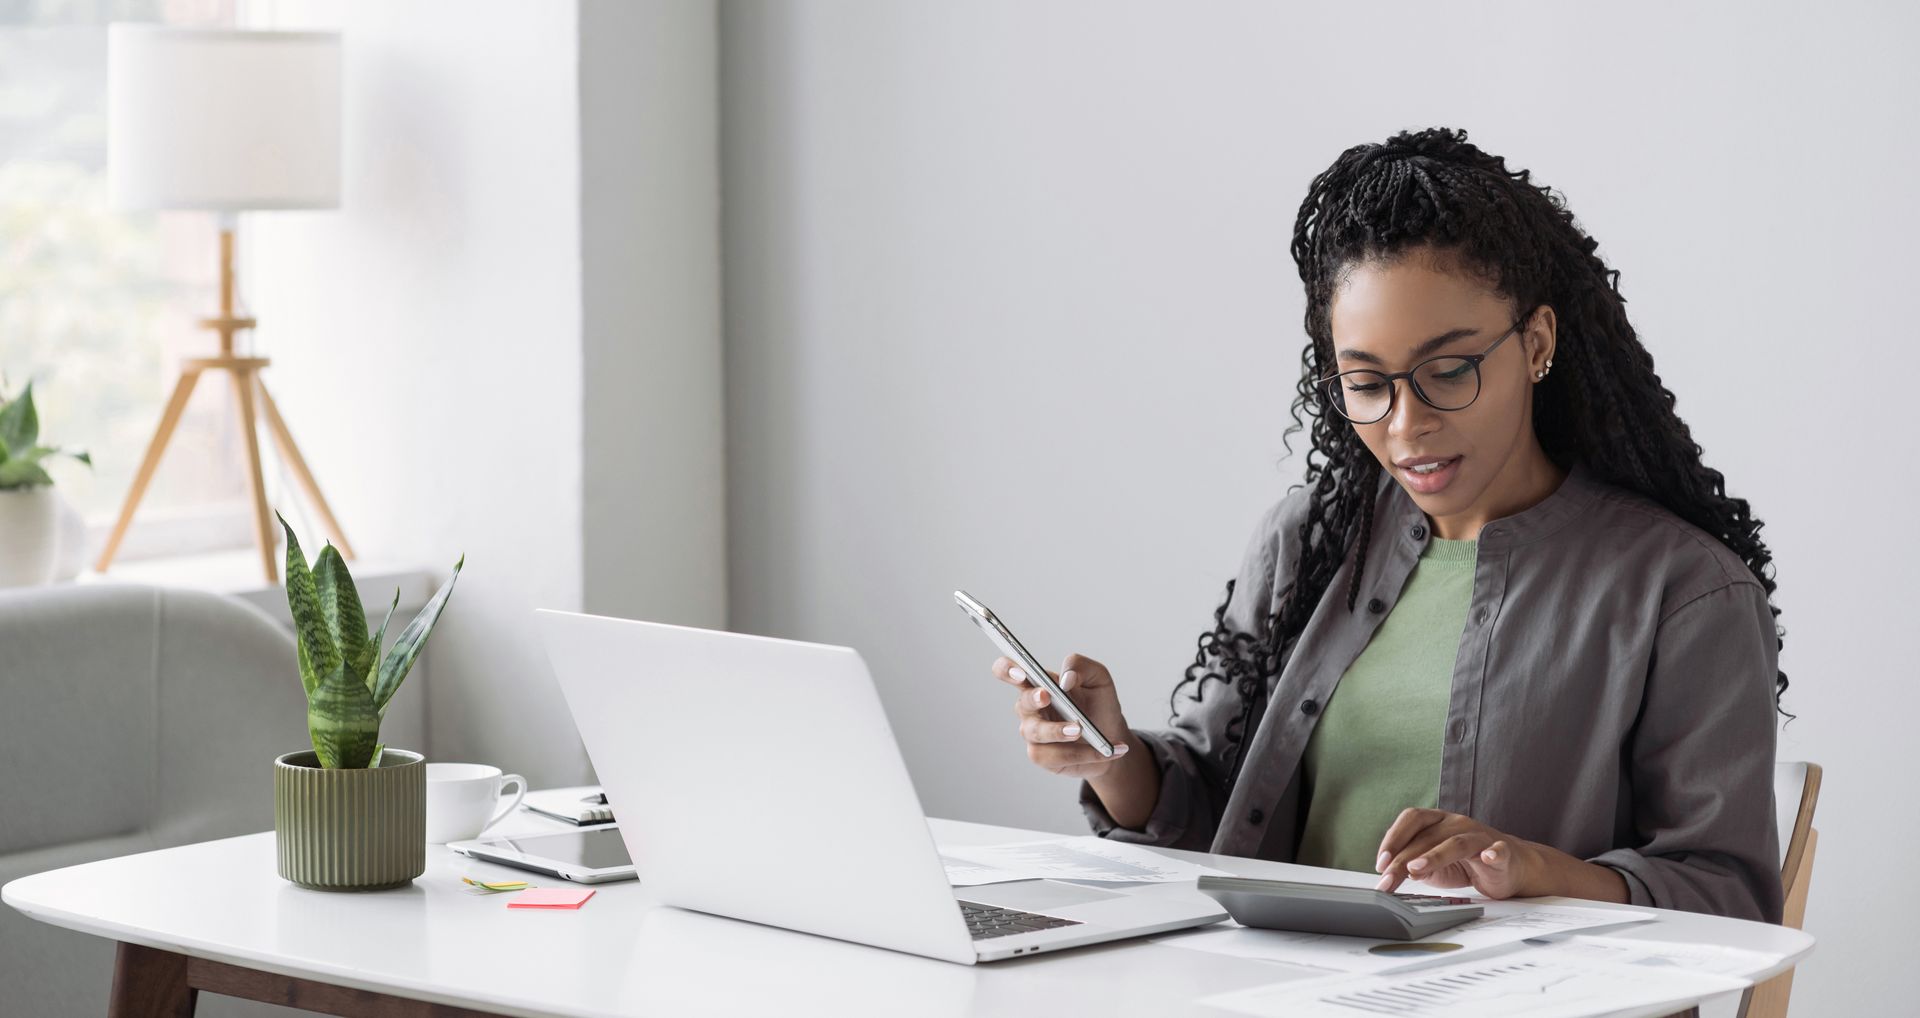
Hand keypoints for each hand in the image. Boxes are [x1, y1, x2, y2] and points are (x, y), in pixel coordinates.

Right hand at [991, 652, 1131, 779]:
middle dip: (1033, 699)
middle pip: (1022, 703)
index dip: (1007, 669)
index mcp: (1038, 683)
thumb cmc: (1099, 703)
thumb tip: (1065, 679)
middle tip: (1047, 696)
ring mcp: (1034, 733)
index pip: (1009, 671)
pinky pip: (1055, 756)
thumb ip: (1081, 666)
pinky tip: (1103, 751)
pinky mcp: (1043, 756)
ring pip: (1036, 732)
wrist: (1113, 736)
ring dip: (1058, 731)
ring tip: (1080, 729)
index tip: (1019, 671)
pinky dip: (1081, 753)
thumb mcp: (1098, 677)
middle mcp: (1031, 708)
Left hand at [1373, 808, 1539, 898]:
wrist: (1510, 866)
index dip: (1393, 839)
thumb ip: (1415, 867)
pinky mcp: (1502, 852)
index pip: (1411, 820)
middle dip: (1403, 859)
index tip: (1380, 863)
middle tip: (1389, 880)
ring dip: (1434, 856)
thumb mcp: (1434, 867)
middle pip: (1427, 836)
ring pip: (1455, 842)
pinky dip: (1493, 853)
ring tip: (1416, 869)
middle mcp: (1457, 823)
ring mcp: (1480, 836)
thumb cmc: (1467, 863)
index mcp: (1438, 822)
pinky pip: (1498, 850)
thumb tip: (1396, 873)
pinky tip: (1487, 857)